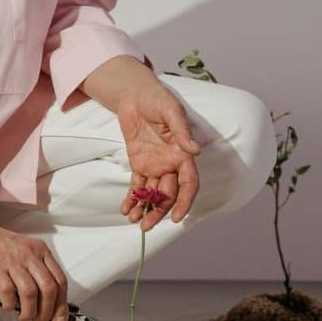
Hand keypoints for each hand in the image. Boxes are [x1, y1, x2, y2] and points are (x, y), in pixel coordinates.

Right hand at [0, 212, 68, 320]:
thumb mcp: (23, 250)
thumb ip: (36, 270)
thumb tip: (46, 301)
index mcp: (39, 250)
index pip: (60, 280)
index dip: (62, 304)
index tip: (59, 319)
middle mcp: (29, 254)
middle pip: (49, 289)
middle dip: (47, 312)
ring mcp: (12, 261)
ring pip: (31, 293)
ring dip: (29, 312)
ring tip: (24, 317)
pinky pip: (8, 292)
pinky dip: (10, 305)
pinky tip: (8, 306)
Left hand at [116, 79, 201, 231]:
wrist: (135, 94)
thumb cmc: (157, 98)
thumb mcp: (171, 111)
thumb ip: (182, 132)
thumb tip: (195, 151)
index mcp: (182, 154)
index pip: (189, 183)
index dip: (185, 201)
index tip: (178, 217)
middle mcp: (171, 163)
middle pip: (169, 194)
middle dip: (159, 211)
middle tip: (146, 226)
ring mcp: (155, 165)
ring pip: (153, 193)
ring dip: (145, 209)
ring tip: (134, 221)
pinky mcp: (139, 164)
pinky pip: (137, 185)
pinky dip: (132, 198)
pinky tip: (125, 210)